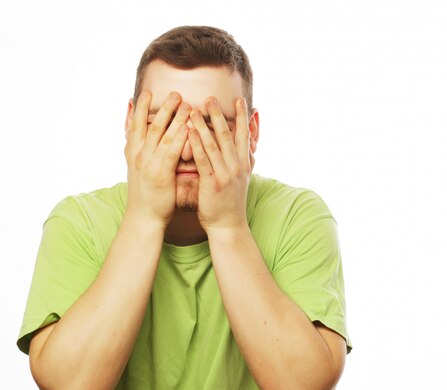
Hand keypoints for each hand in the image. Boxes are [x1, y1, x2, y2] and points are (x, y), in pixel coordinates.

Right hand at [124, 91, 189, 227]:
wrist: (144, 217)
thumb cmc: (146, 194)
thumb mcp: (138, 169)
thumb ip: (139, 151)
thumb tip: (137, 138)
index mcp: (132, 152)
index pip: (135, 124)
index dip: (142, 107)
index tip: (148, 92)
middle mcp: (138, 155)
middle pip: (151, 125)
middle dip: (163, 107)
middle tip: (175, 93)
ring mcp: (148, 163)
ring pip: (162, 134)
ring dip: (174, 117)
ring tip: (185, 103)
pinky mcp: (160, 173)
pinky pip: (171, 151)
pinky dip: (179, 138)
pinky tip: (188, 127)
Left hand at [188, 96, 251, 231]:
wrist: (228, 226)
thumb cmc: (231, 203)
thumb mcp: (242, 179)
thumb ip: (244, 160)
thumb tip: (249, 146)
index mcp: (243, 164)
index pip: (243, 135)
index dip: (242, 117)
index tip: (239, 99)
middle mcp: (236, 166)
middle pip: (228, 135)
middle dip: (219, 115)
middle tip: (211, 98)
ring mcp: (225, 174)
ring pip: (214, 144)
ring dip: (204, 125)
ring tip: (195, 109)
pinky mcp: (212, 183)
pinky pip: (203, 160)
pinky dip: (196, 145)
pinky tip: (189, 133)